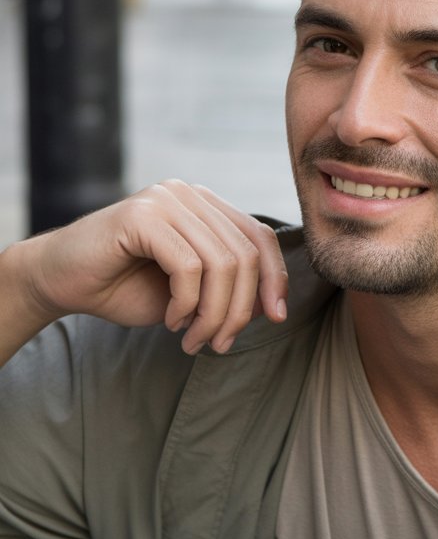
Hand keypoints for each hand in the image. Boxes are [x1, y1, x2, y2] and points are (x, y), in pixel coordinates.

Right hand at [11, 181, 288, 355]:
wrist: (61, 281)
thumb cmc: (124, 287)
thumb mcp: (190, 292)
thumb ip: (228, 288)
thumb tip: (270, 305)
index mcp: (206, 206)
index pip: (260, 237)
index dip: (274, 278)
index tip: (275, 317)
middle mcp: (190, 194)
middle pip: (245, 255)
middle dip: (239, 310)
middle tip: (219, 343)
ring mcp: (166, 200)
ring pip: (221, 263)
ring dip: (213, 314)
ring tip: (195, 340)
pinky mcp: (143, 215)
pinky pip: (188, 267)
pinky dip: (188, 305)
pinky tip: (173, 322)